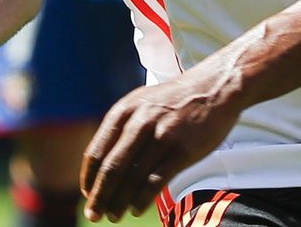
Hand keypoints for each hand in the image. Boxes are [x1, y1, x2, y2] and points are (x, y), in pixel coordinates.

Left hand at [80, 70, 243, 221]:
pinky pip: (156, 181)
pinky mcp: (182, 150)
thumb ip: (122, 127)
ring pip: (132, 178)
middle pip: (111, 168)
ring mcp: (161, 136)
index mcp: (124, 111)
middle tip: (92, 214)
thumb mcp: (141, 102)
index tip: (87, 194)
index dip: (88, 177)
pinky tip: (135, 209)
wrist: (213, 87)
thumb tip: (103, 163)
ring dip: (119, 202)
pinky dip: (142, 199)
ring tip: (113, 216)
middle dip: (99, 195)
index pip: (96, 151)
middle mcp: (139, 123)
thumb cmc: (173, 100)